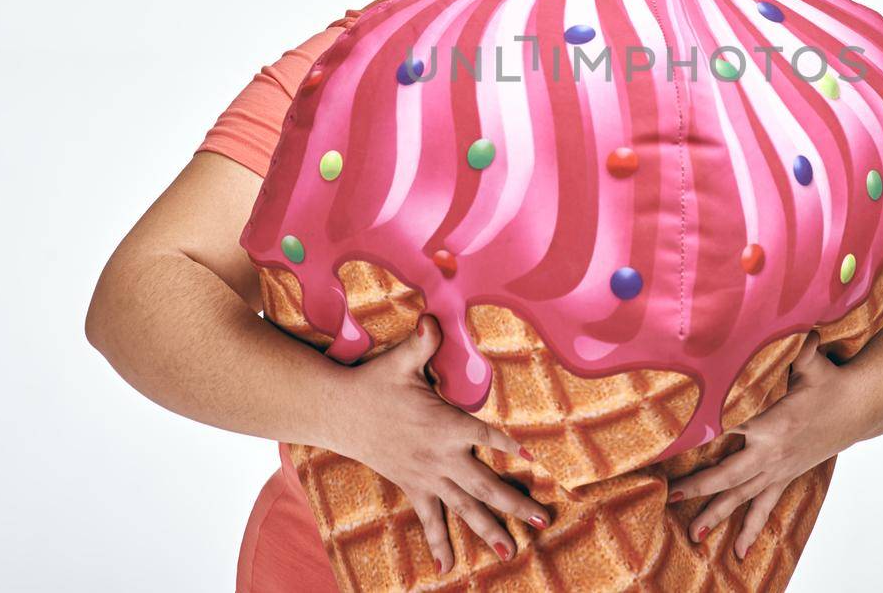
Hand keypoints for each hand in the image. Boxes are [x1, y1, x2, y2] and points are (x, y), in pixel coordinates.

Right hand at [319, 313, 550, 573]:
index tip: (532, 458)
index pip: (486, 435)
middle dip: (515, 504)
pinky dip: (438, 542)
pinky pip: (428, 518)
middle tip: (543, 520)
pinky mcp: (413, 486)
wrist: (339, 412)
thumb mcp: (401, 360)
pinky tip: (447, 566)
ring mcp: (427, 476)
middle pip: (485, 484)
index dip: (508, 445)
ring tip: (511, 550)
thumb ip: (424, 341)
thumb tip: (432, 316)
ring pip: (464, 507)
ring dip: (488, 529)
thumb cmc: (375, 383)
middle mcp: (441, 456)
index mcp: (446, 424)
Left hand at [663, 330, 860, 559]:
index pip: (733, 425)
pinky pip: (764, 508)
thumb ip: (794, 346)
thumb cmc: (831, 382)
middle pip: (730, 472)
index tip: (678, 440)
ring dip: (717, 515)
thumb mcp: (811, 362)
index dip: (706, 432)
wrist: (860, 408)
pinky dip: (751, 529)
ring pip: (743, 497)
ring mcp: (778, 469)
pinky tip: (738, 553)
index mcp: (774, 422)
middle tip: (674, 495)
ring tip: (694, 534)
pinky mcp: (784, 477)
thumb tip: (787, 320)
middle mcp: (772, 452)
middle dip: (701, 485)